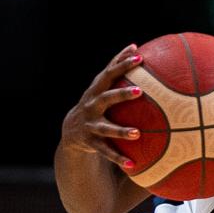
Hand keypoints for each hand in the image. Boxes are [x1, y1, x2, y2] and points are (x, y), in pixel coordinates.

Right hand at [59, 44, 144, 168]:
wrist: (72, 131)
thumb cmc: (97, 104)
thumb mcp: (104, 87)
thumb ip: (119, 69)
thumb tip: (137, 47)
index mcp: (97, 90)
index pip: (109, 73)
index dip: (122, 63)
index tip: (138, 54)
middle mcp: (91, 105)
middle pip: (106, 97)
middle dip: (122, 93)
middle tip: (141, 91)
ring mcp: (90, 125)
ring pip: (105, 128)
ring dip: (121, 130)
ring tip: (138, 133)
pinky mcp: (90, 143)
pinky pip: (105, 151)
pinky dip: (118, 158)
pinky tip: (133, 165)